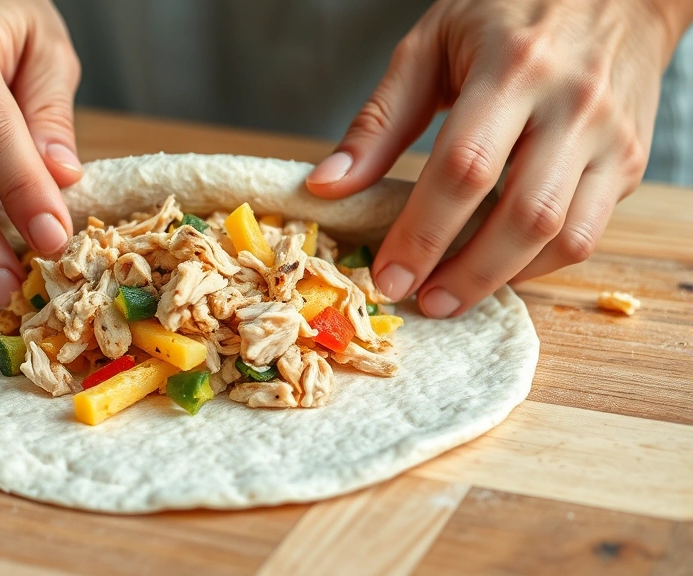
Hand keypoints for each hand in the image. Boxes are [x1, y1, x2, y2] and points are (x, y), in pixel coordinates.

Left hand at [306, 0, 692, 316]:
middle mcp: (572, 104)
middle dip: (464, 273)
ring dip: (501, 278)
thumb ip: (378, 121)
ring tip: (451, 295)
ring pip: (564, 236)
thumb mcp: (430, 45)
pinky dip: (538, 264)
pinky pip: (588, 234)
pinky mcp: (630, 162)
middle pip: (521, 216)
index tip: (387, 275)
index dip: (422, 234)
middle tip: (420, 301)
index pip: (463, 168)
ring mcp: (611, 137)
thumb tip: (327, 188)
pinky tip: (496, 267)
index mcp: (513, 68)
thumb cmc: (509, 12)